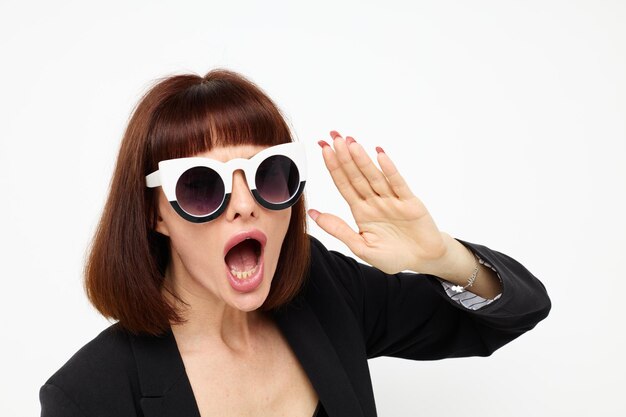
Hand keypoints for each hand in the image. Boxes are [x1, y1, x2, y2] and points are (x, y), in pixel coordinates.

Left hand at [308, 131, 447, 274]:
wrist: (423, 260)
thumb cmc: (393, 256)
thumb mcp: (362, 247)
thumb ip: (339, 230)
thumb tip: (313, 214)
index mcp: (361, 211)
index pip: (344, 185)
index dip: (334, 167)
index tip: (324, 150)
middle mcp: (375, 201)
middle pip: (356, 176)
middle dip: (344, 157)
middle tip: (334, 137)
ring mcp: (392, 200)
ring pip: (374, 176)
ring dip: (362, 160)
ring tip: (351, 143)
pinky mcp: (410, 202)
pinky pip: (398, 183)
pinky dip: (389, 169)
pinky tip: (380, 155)